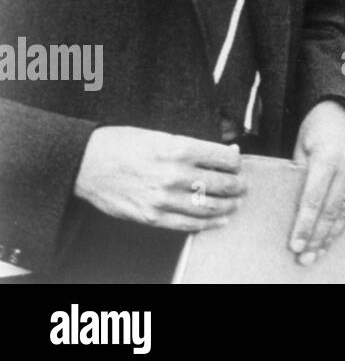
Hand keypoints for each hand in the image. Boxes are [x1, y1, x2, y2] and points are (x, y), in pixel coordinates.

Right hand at [74, 126, 243, 230]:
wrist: (86, 164)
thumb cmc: (124, 144)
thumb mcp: (162, 135)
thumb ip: (195, 147)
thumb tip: (227, 153)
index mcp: (180, 148)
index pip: (225, 158)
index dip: (237, 162)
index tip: (237, 163)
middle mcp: (175, 174)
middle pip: (223, 183)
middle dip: (238, 185)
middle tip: (243, 185)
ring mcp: (163, 198)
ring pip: (211, 207)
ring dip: (229, 205)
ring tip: (235, 202)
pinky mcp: (152, 216)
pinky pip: (189, 224)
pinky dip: (209, 223)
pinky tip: (220, 219)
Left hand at [289, 100, 344, 264]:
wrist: (338, 111)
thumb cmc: (313, 132)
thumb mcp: (299, 151)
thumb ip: (299, 178)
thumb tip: (294, 213)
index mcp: (327, 155)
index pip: (314, 199)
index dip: (305, 225)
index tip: (296, 246)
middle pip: (331, 209)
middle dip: (318, 237)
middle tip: (306, 257)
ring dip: (333, 233)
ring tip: (320, 251)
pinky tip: (335, 232)